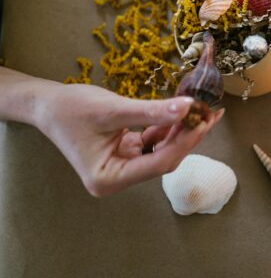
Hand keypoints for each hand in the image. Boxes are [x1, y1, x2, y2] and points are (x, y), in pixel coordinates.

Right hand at [35, 84, 224, 196]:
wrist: (47, 104)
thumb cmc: (71, 108)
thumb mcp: (113, 109)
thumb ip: (151, 112)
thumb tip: (188, 108)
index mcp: (109, 178)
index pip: (159, 163)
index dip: (185, 142)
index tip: (204, 120)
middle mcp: (117, 179)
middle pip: (164, 159)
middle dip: (187, 136)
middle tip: (210, 113)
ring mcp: (122, 168)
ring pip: (162, 152)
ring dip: (180, 131)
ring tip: (200, 110)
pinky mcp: (126, 155)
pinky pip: (154, 144)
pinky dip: (167, 129)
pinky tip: (180, 113)